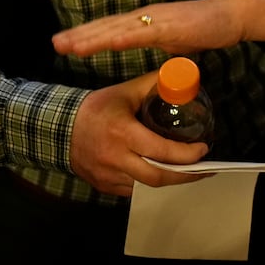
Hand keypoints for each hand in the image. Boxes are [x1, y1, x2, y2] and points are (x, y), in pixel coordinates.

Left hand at [54, 0, 244, 57]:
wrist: (230, 16)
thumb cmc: (204, 30)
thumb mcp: (176, 45)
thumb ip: (162, 52)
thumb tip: (156, 71)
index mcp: (145, 23)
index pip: (109, 29)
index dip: (86, 35)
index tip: (63, 43)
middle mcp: (145, 18)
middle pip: (106, 26)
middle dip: (80, 36)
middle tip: (55, 44)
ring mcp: (156, 20)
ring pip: (118, 28)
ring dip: (93, 37)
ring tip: (71, 45)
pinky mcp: (170, 26)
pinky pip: (142, 33)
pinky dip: (123, 36)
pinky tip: (108, 41)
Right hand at [68, 73, 208, 195]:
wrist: (60, 128)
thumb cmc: (96, 108)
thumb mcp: (125, 91)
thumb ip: (153, 83)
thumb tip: (181, 74)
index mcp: (123, 134)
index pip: (161, 151)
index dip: (186, 154)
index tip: (203, 149)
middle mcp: (116, 159)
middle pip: (157, 177)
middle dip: (186, 176)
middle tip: (205, 169)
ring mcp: (109, 176)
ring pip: (147, 186)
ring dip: (170, 181)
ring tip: (190, 172)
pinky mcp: (104, 186)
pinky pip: (134, 190)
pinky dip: (151, 183)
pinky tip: (164, 174)